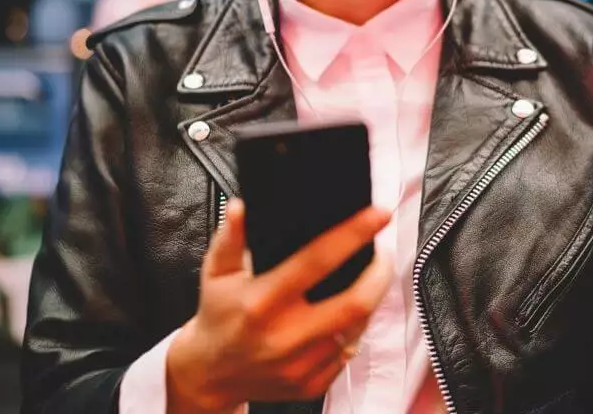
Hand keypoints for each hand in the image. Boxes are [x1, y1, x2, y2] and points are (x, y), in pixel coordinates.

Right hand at [167, 199, 392, 412]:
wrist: (210, 374)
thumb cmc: (218, 316)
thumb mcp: (217, 272)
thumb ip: (231, 238)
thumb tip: (242, 207)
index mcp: (262, 302)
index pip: (318, 261)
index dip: (353, 234)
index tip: (377, 215)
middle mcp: (284, 336)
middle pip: (355, 302)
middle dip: (379, 273)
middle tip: (382, 253)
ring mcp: (300, 365)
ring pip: (356, 328)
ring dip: (369, 300)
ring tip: (367, 279)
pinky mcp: (310, 385)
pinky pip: (347, 354)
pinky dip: (353, 330)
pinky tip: (346, 315)